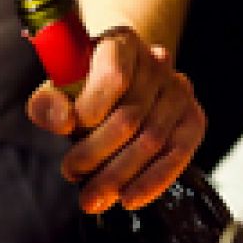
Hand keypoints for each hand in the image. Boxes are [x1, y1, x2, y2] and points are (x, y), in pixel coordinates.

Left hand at [26, 27, 206, 212]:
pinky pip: (178, 156)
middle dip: (97, 153)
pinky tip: (129, 199)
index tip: (70, 131)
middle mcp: (157, 64)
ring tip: (92, 197)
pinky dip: (152, 182)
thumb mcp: (57, 89)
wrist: (120, 85)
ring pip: (152, 140)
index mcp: (122, 43)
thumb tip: (62, 120)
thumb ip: (48, 103)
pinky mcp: (193, 119)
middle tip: (73, 174)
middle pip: (131, 116)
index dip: (93, 107)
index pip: (115, 75)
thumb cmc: (84, 88)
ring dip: (119, 175)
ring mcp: (179, 92)